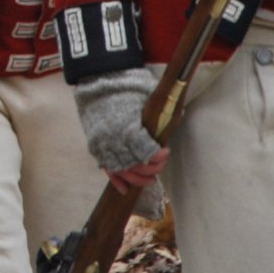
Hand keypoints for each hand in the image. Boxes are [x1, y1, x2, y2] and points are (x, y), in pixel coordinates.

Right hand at [72, 67, 167, 188]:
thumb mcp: (146, 96)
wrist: (96, 83)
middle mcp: (113, 139)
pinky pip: (106, 168)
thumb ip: (159, 111)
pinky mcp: (94, 146)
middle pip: (136, 165)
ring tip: (150, 177)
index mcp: (126, 126)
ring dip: (138, 178)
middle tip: (160, 162)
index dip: (158, 156)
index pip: (146, 151)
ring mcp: (102, 144)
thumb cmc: (125, 89)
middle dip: (152, 168)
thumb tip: (179, 116)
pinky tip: (125, 189)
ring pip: (122, 170)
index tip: (166, 151)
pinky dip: (116, 180)